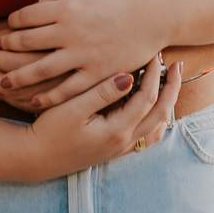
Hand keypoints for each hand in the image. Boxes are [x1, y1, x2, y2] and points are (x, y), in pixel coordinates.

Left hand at [0, 0, 166, 110]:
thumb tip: (33, 6)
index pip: (27, 16)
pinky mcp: (97, 74)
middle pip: (28, 43)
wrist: (152, 17)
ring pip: (41, 70)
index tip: (6, 29)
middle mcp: (72, 32)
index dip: (11, 23)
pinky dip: (49, 98)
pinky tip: (34, 102)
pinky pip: (68, 90)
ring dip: (17, 78)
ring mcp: (84, 55)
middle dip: (5, 50)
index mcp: (67, 7)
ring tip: (1, 83)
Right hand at [17, 54, 181, 180]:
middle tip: (177, 65)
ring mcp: (121, 148)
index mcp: (117, 131)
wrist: (36, 158)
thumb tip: (129, 76)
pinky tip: (152, 103)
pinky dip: (155, 116)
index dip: (153, 74)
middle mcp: (124, 142)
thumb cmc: (50, 130)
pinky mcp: (115, 149)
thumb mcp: (72, 108)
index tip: (154, 53)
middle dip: (171, 87)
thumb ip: (102, 92)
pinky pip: (146, 134)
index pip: (147, 98)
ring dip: (166, 103)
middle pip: (161, 113)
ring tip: (169, 82)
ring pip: (156, 126)